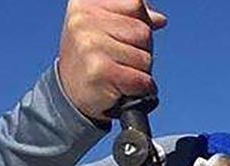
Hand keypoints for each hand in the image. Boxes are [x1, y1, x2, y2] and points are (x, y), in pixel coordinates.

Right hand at [57, 0, 167, 121]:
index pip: (136, 4)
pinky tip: (122, 87)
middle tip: (118, 59)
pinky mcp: (99, 69)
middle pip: (144, 32)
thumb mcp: (105, 28)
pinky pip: (142, 79)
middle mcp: (84, 18)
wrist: (70, 93)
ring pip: (145, 56)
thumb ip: (131, 19)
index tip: (122, 36)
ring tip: (118, 72)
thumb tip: (159, 19)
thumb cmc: (92, 57)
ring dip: (140, 71)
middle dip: (140, 50)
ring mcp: (90, 43)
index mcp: (87, 2)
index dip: (140, 23)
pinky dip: (140, 88)